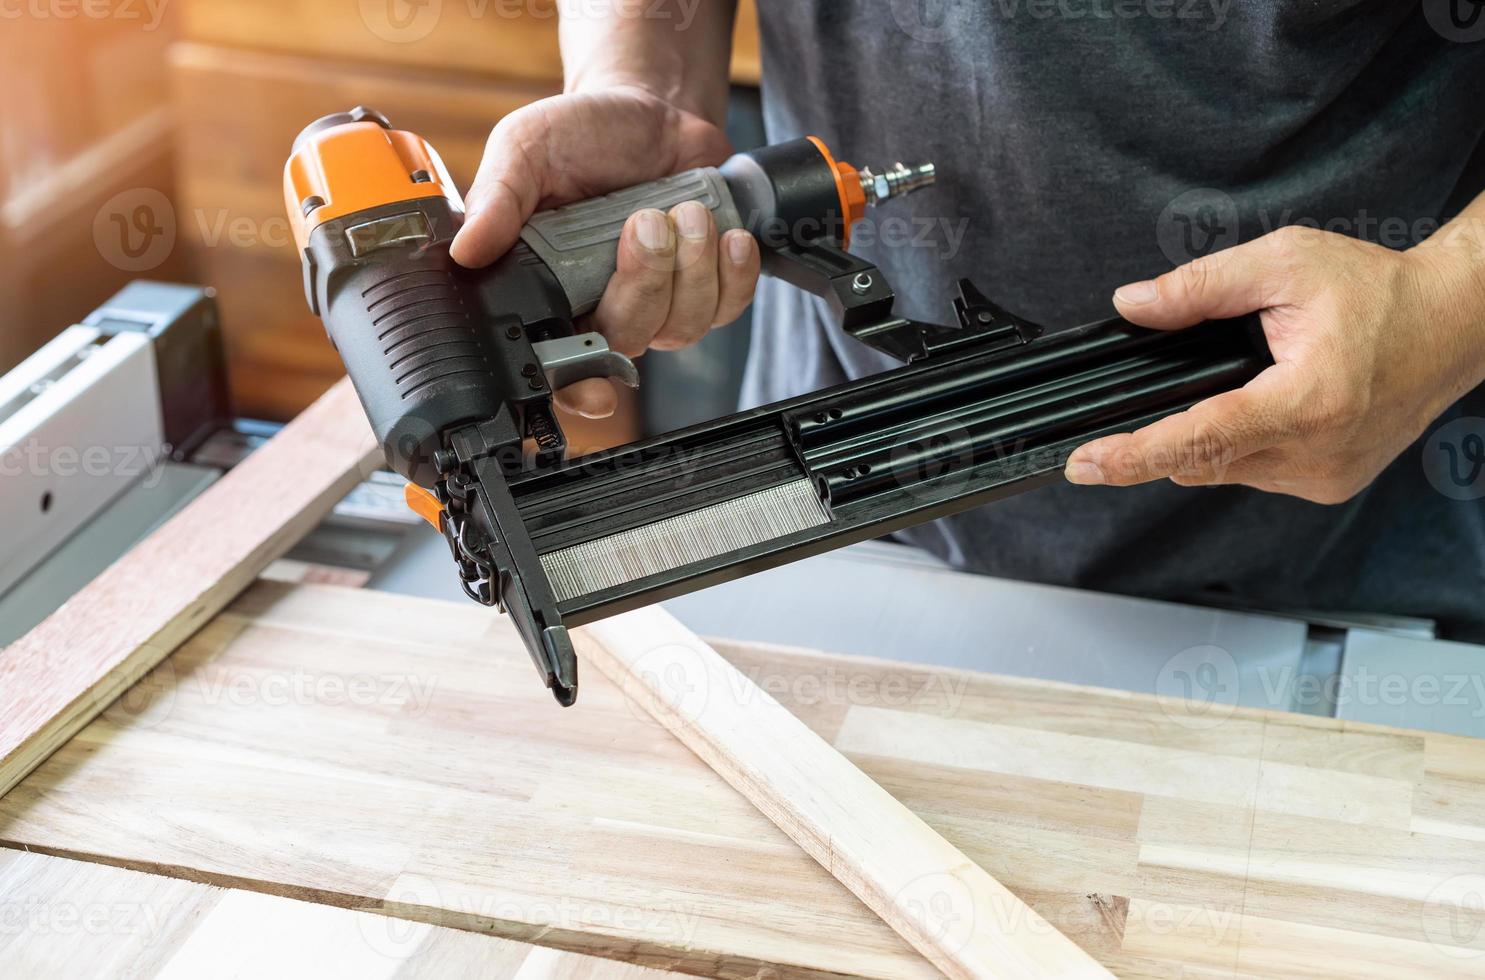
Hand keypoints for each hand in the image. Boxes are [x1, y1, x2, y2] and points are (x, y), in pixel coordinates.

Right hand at [451, 86, 761, 417]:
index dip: (576, 387)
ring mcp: (658, 302)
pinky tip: (724, 234)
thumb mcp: (525, 151)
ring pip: (682, 328)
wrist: (651, 110)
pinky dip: (733, 272)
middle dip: (645, 282)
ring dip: (692, 269)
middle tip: (646, 222)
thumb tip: (467, 250)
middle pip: (628, 339)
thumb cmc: (582, 135)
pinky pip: (726, 308)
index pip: (555, 363)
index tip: (595, 391)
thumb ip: (498, 200)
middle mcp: (601, 305)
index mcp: (546, 289)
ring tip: (685, 212)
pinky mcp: (706, 287)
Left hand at [1064, 225, 1484, 502]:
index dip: (1134, 454)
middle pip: (1200, 459)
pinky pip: (1252, 472)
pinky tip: (1252, 406)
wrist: (1454, 324)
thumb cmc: (1382, 292)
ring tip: (1230, 386)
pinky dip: (1236, 445)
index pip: (1201, 437)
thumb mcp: (1285, 263)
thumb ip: (1201, 286)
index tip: (1085, 465)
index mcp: (1308, 401)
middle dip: (1160, 434)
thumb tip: (1133, 305)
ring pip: (1222, 469)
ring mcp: (1323, 477)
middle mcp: (1316, 453)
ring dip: (1203, 437)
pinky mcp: (1327, 485)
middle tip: (1128, 415)